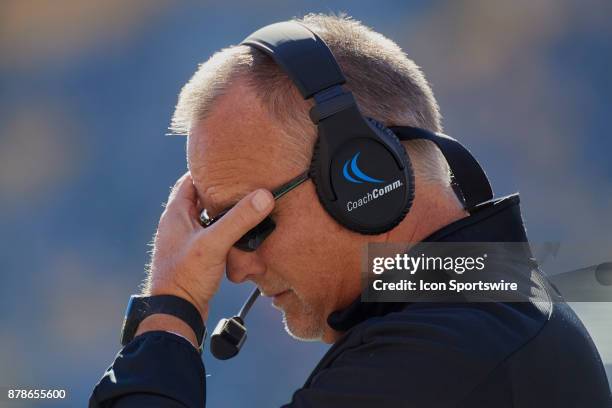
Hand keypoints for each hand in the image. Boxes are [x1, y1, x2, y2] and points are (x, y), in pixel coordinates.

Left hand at [136, 172, 273, 344]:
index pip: (190, 180)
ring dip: (224, 213)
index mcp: (176, 214)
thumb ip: (239, 219)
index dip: (209, 170)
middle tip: (244, 183)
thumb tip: (264, 196)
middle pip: (201, 198)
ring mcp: (186, 241)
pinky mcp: (194, 257)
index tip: (229, 164)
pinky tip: (241, 236)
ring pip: (208, 218)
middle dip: (221, 191)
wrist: (176, 312)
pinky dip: (224, 232)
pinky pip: (211, 236)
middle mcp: (178, 224)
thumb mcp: (215, 244)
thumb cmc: (186, 276)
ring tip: (247, 206)